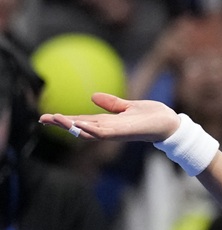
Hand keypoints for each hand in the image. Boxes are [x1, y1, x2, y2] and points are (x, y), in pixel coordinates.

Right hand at [38, 93, 180, 142]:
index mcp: (108, 122)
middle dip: (62, 124)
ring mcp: (116, 132)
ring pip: (88, 131)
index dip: (66, 120)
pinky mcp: (125, 132)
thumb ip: (112, 103)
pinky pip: (104, 133)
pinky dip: (91, 129)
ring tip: (55, 119)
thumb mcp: (129, 106)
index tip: (47, 116)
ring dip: (72, 126)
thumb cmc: (153, 116)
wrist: (171, 123)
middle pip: (80, 127)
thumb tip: (92, 96)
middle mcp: (109, 129)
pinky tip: (79, 125)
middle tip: (42, 119)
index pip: (82, 121)